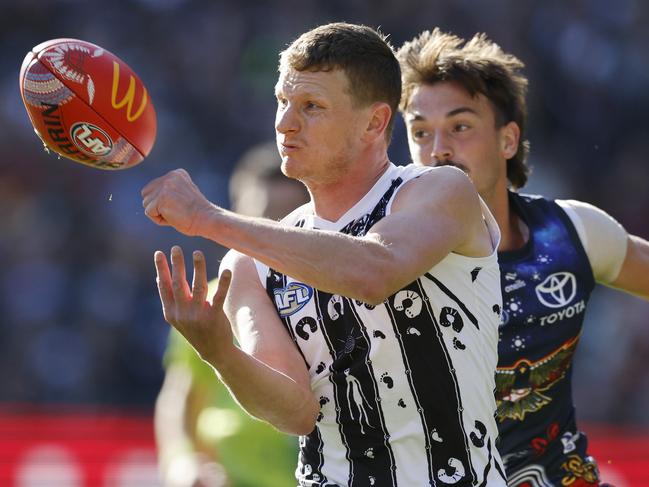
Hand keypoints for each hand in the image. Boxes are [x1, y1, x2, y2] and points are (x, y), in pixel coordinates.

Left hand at [142, 169, 215, 235]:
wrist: (206, 219)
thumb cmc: (196, 213)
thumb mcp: (183, 194)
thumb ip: (169, 190)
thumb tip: (148, 198)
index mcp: (177, 173)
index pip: (154, 188)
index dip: (163, 202)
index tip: (180, 205)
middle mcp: (170, 177)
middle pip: (146, 194)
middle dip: (156, 206)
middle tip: (176, 210)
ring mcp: (165, 187)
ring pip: (146, 203)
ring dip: (158, 213)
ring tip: (175, 213)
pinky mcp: (162, 199)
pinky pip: (149, 213)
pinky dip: (158, 219)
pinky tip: (173, 217)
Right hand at [155, 246, 233, 363]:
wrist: (214, 351)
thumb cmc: (195, 329)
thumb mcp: (178, 317)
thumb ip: (170, 299)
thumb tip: (158, 278)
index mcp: (170, 313)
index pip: (164, 287)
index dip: (161, 269)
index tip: (159, 253)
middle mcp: (182, 314)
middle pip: (178, 285)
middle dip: (176, 265)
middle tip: (176, 248)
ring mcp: (197, 316)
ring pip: (198, 287)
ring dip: (198, 268)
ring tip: (197, 253)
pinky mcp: (214, 317)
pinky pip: (219, 297)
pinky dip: (223, 283)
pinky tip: (227, 271)